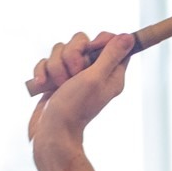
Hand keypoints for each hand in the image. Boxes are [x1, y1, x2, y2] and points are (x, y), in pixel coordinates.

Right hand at [28, 30, 132, 146]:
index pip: (111, 42)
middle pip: (80, 41)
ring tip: (59, 86)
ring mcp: (72, 76)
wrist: (51, 133)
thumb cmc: (75, 108)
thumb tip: (129, 37)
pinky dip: (42, 73)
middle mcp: (93, 72)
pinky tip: (43, 86)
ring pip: (60, 50)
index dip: (100, 41)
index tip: (90, 49)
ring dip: (55, 67)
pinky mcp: (55, 80)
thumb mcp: (96, 78)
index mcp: (110, 73)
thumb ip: (111, 56)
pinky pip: (45, 62)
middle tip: (73, 74)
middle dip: (71, 54)